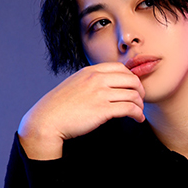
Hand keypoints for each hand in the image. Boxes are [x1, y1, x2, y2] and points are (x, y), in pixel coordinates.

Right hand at [18, 62, 144, 158]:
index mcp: (91, 71)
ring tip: (139, 112)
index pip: (121, 68)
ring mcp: (100, 94)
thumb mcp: (76, 84)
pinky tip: (138, 119)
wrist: (47, 119)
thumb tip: (107, 85)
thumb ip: (91, 81)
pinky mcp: (103, 110)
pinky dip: (138, 114)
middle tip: (140, 100)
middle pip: (131, 80)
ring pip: (133, 94)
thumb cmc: (60, 106)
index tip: (134, 88)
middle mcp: (97, 79)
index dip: (132, 78)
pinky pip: (129, 108)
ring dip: (140, 105)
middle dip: (140, 91)